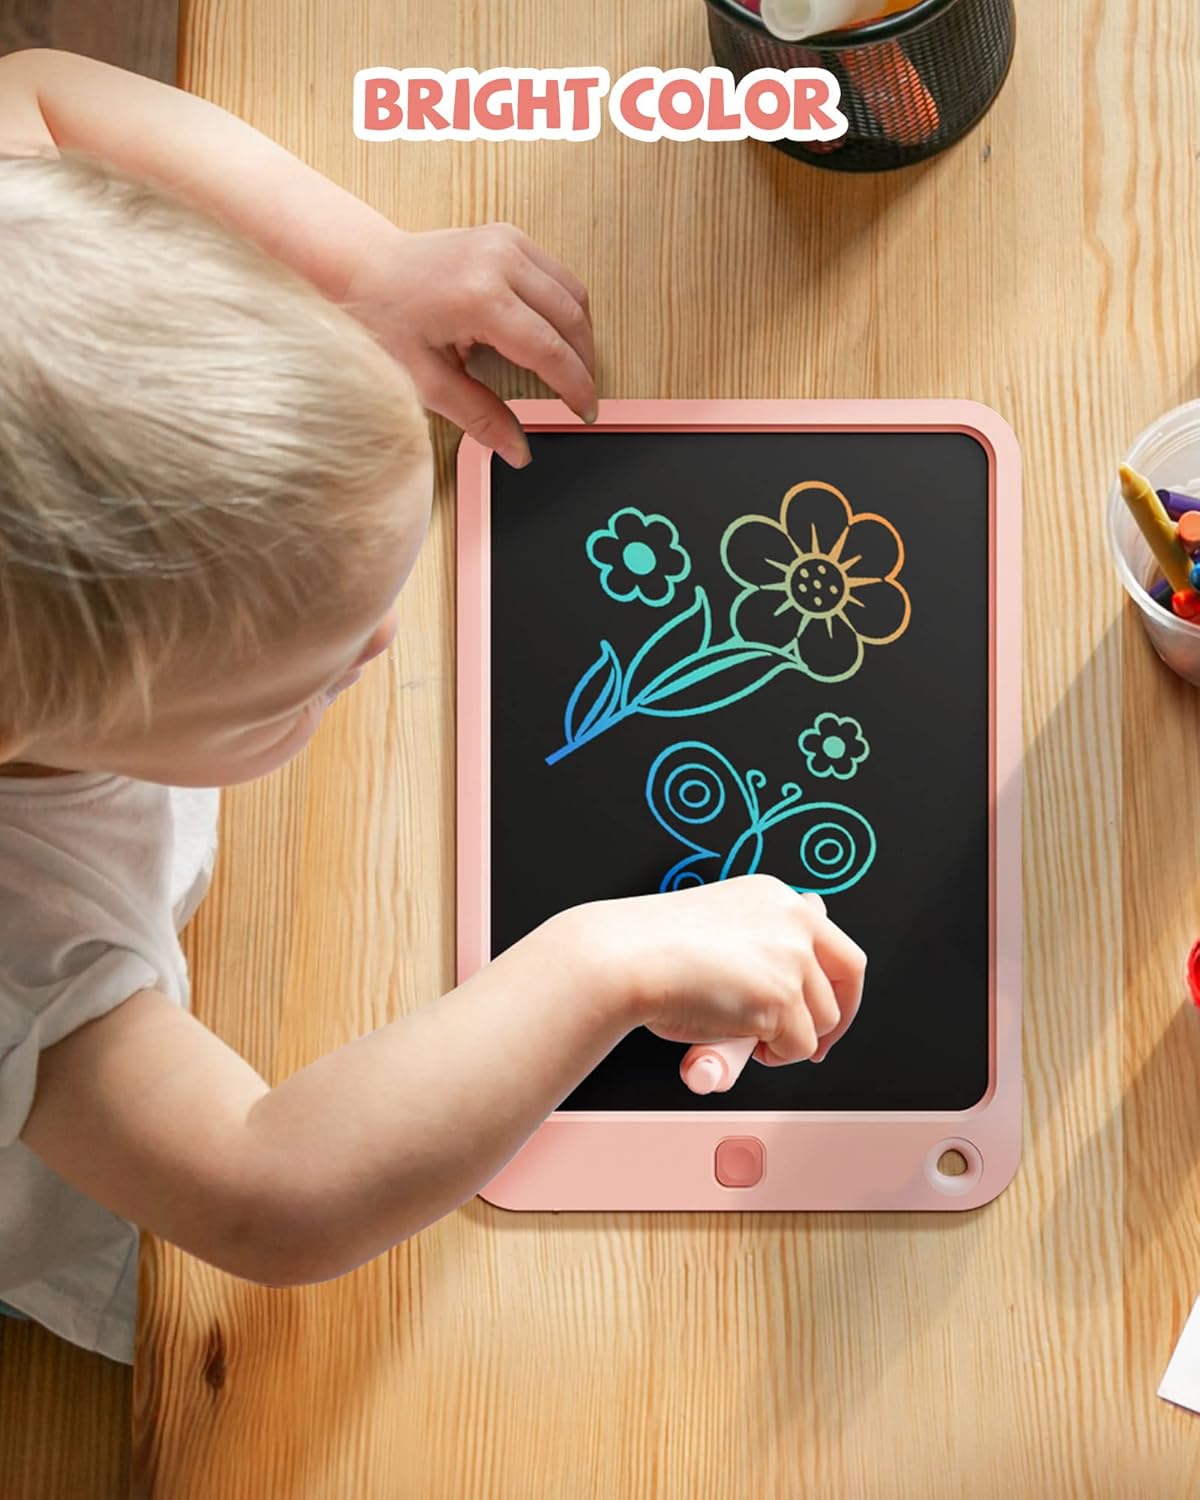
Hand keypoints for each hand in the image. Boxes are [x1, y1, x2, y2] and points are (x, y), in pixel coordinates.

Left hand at [343, 222, 595, 467]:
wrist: (366, 267)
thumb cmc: (387, 319)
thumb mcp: (427, 381)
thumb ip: (478, 417)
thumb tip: (518, 451)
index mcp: (480, 298)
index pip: (550, 350)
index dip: (575, 386)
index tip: (585, 411)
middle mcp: (500, 261)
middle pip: (571, 319)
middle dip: (584, 363)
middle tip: (581, 396)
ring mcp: (508, 242)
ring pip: (573, 293)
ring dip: (581, 334)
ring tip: (572, 368)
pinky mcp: (509, 237)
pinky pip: (557, 275)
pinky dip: (565, 306)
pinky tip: (555, 334)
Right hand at [561, 876, 866, 1066]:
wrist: (623, 956)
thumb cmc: (651, 948)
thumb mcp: (719, 931)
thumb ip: (758, 947)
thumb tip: (795, 975)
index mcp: (775, 896)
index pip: (830, 937)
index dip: (832, 982)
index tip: (822, 1008)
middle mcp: (792, 918)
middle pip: (850, 975)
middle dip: (838, 1017)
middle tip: (817, 1045)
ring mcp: (791, 957)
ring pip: (823, 1019)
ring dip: (790, 1040)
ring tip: (746, 1039)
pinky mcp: (781, 997)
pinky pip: (797, 1048)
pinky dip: (773, 1057)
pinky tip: (736, 1040)